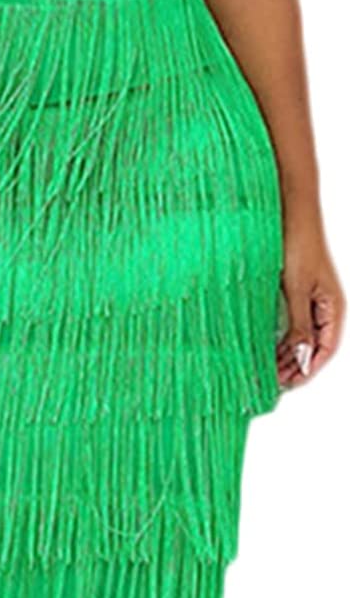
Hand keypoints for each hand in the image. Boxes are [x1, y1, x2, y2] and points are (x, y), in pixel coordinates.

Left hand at [277, 213, 344, 386]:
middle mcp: (323, 308)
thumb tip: (302, 357)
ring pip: (300, 338)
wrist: (290, 214)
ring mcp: (309, 301)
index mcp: (333, 308)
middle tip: (271, 381)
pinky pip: (290, 324)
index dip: (307, 370)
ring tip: (265, 368)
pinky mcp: (294, 295)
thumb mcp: (297, 291)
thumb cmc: (299, 244)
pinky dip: (279, 338)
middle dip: (294, 366)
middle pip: (312, 348)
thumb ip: (300, 326)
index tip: (287, 384)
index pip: (325, 351)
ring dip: (285, 354)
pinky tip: (264, 347)